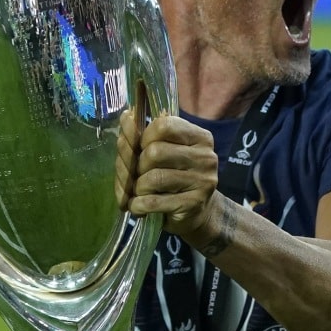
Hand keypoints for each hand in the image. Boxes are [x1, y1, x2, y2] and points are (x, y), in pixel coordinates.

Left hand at [115, 110, 219, 237]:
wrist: (197, 214)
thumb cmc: (175, 177)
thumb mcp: (164, 152)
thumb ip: (144, 136)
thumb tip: (125, 117)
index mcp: (199, 137)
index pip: (164, 126)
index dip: (143, 137)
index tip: (140, 149)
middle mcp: (205, 157)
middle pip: (155, 152)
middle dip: (137, 166)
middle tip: (137, 175)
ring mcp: (202, 181)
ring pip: (153, 178)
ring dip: (137, 187)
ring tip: (139, 192)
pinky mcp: (193, 204)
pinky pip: (153, 202)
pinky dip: (137, 204)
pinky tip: (137, 206)